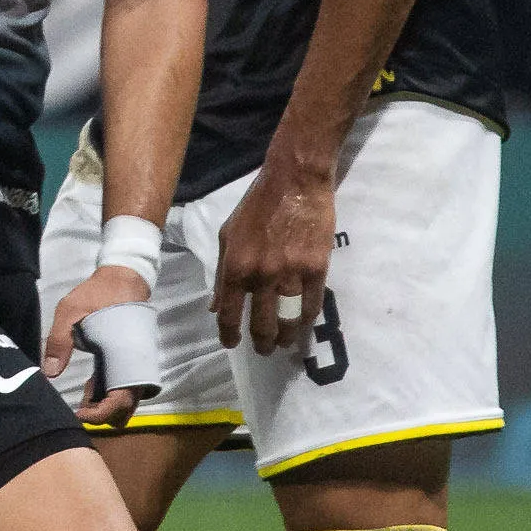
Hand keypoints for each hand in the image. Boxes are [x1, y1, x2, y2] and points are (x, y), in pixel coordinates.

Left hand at [41, 261, 151, 427]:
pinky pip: (122, 388)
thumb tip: (50, 373)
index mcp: (124, 358)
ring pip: (126, 401)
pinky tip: (88, 390)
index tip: (79, 412)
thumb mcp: (70, 310)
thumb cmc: (97, 293)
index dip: (101, 414)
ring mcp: (134, 365)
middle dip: (104, 416)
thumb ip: (59, 340)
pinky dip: (107, 396)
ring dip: (105, 407)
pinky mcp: (129, 362)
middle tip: (79, 409)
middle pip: (126, 408)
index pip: (120, 402)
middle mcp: (134, 367)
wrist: (123, 278)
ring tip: (81, 399)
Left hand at [214, 154, 337, 354]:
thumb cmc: (257, 205)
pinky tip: (303, 325)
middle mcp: (261, 276)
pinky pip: (311, 306)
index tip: (232, 344)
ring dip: (286, 338)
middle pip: (261, 324)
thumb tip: (215, 306)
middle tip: (264, 349)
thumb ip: (222, 272)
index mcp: (235, 266)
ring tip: (285, 343)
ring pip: (288, 321)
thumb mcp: (228, 235)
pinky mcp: (316, 269)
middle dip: (261, 343)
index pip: (228, 313)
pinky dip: (306, 320)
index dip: (229, 335)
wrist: (295, 181)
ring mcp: (290, 274)